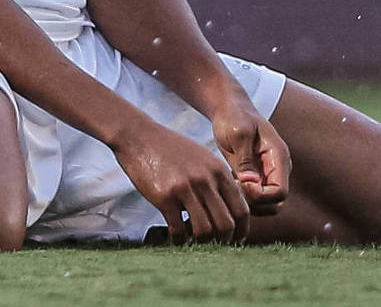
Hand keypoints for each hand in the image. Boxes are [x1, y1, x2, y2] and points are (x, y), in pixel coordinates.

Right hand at [111, 118, 251, 242]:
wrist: (138, 135)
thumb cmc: (170, 148)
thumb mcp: (202, 157)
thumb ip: (217, 179)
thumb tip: (229, 207)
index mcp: (219, 171)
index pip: (241, 209)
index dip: (241, 231)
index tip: (234, 239)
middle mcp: (206, 180)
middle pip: (226, 224)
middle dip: (223, 241)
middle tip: (215, 246)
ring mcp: (185, 188)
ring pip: (205, 230)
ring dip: (201, 242)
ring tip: (194, 241)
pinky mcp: (165, 196)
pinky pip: (178, 229)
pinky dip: (179, 239)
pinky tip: (176, 237)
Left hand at [208, 98, 290, 216]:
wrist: (230, 108)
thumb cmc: (235, 116)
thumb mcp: (239, 133)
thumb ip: (245, 158)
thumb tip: (250, 183)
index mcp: (279, 158)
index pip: (280, 192)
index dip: (261, 196)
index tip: (240, 183)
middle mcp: (277, 170)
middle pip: (274, 204)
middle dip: (253, 202)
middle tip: (232, 186)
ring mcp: (268, 175)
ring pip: (265, 206)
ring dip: (247, 202)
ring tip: (230, 183)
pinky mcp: (256, 178)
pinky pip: (254, 199)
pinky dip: (242, 197)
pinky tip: (230, 181)